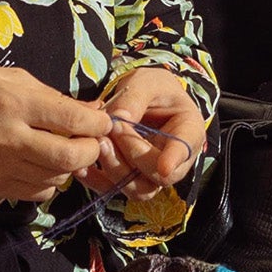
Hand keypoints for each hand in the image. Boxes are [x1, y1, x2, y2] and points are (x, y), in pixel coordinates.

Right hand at [0, 63, 112, 203]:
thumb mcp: (14, 80)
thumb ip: (55, 98)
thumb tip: (94, 111)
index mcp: (14, 103)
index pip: (71, 118)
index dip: (97, 122)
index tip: (102, 122)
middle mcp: (8, 138)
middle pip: (68, 157)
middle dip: (91, 150)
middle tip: (91, 142)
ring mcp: (0, 166)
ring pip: (56, 178)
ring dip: (70, 167)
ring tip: (65, 152)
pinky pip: (38, 193)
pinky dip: (49, 182)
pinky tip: (43, 167)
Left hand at [81, 68, 206, 198]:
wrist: (143, 96)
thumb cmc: (152, 87)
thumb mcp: (146, 83)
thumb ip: (135, 97)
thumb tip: (118, 119)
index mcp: (188, 131)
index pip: (185, 151)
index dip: (174, 160)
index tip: (163, 166)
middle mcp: (175, 160)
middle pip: (158, 177)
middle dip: (132, 158)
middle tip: (111, 132)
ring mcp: (152, 173)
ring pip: (138, 189)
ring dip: (114, 169)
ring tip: (98, 143)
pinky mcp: (131, 177)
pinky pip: (115, 189)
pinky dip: (97, 181)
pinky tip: (82, 167)